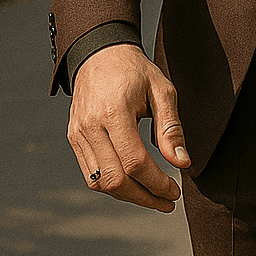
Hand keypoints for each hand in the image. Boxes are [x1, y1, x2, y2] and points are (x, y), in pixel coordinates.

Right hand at [67, 45, 189, 211]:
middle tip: (168, 202)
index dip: (157, 183)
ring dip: (128, 196)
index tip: (176, 190)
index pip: (134, 162)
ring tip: (153, 197)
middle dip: (144, 197)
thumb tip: (182, 162)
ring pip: (99, 182)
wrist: (100, 53)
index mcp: (114, 112)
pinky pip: (90, 174)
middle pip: (115, 179)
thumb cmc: (135, 71)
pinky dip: (112, 185)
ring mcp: (78, 134)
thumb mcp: (162, 90)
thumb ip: (171, 128)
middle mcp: (90, 126)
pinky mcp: (73, 138)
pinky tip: (133, 185)